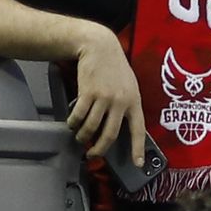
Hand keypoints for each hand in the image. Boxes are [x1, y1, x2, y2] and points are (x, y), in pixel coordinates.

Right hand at [68, 29, 145, 164]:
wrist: (99, 46)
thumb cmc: (115, 67)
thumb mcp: (129, 84)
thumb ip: (127, 103)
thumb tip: (122, 125)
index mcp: (134, 101)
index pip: (138, 130)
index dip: (138, 149)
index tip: (137, 164)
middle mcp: (121, 101)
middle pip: (110, 134)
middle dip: (100, 149)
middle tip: (92, 154)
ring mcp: (104, 97)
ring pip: (92, 127)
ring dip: (83, 136)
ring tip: (80, 138)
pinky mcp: (88, 93)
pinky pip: (79, 116)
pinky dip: (73, 123)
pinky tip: (72, 123)